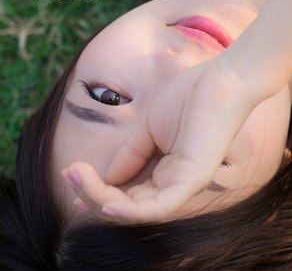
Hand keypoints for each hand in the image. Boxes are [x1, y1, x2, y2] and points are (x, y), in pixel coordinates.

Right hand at [61, 51, 282, 223]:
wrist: (223, 78)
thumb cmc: (191, 96)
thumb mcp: (148, 128)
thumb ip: (130, 154)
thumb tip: (105, 179)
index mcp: (165, 170)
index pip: (126, 193)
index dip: (96, 189)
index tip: (70, 172)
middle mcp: (174, 182)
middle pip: (127, 205)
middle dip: (92, 193)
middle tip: (68, 173)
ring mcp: (185, 183)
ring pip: (137, 211)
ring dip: (101, 199)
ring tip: (75, 177)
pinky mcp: (195, 179)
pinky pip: (160, 209)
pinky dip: (130, 211)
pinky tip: (105, 202)